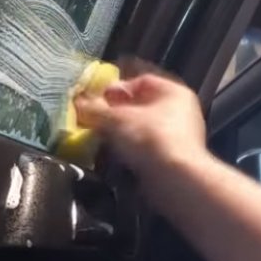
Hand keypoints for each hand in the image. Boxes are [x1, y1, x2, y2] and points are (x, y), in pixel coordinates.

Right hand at [73, 69, 207, 179]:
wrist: (176, 180)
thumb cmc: (149, 138)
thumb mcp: (115, 119)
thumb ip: (95, 108)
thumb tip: (79, 102)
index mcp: (173, 91)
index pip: (141, 80)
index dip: (116, 87)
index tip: (95, 98)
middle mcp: (181, 110)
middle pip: (142, 105)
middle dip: (116, 112)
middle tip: (94, 118)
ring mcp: (180, 135)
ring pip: (144, 128)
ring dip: (122, 133)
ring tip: (100, 138)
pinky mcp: (174, 158)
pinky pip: (148, 148)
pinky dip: (131, 150)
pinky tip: (115, 156)